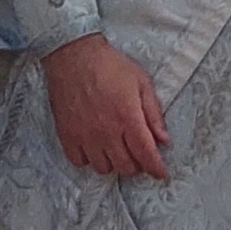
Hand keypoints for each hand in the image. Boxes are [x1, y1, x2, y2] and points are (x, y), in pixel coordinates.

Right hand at [45, 33, 170, 180]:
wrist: (74, 56)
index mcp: (128, 117)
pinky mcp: (67, 134)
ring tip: (117, 149)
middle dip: (137, 165)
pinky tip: (95, 147)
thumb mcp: (141, 83)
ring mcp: (84, 135)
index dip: (156, 168)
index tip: (161, 173)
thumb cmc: (110, 66)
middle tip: (139, 154)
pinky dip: (89, 160)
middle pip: (126, 167)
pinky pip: (79, 162)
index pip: (146, 154)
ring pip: (103, 168)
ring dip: (114, 163)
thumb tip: (163, 139)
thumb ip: (153, 113)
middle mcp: (106, 131)